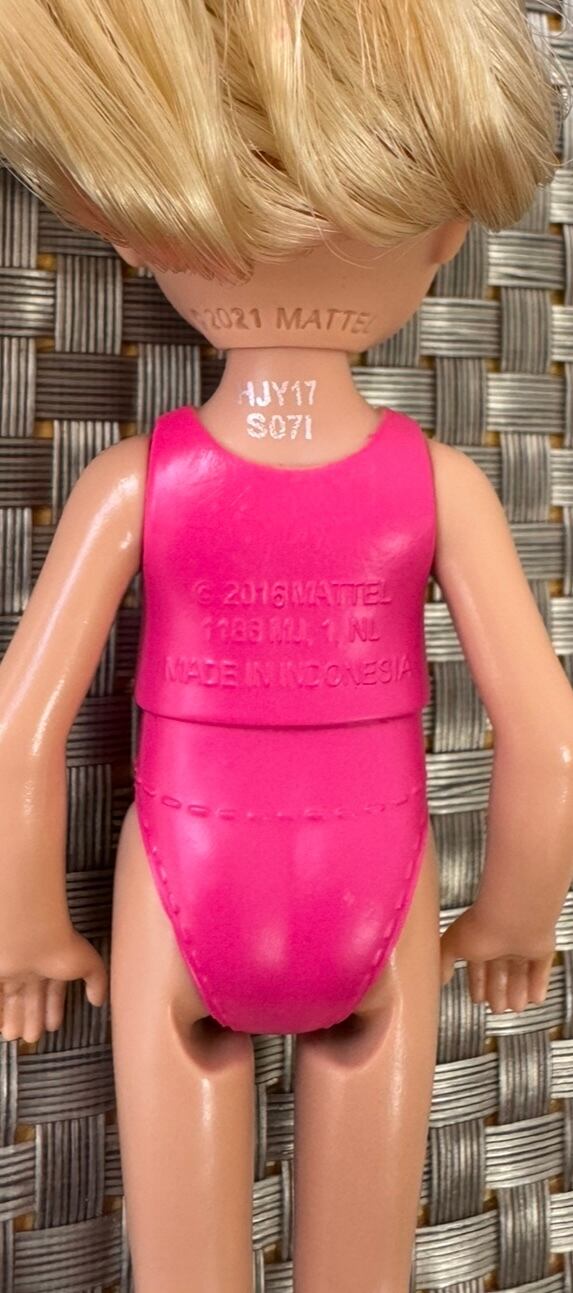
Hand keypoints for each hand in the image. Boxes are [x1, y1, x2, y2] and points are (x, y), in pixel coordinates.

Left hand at [0, 927, 107, 1042]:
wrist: (30, 935)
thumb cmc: (61, 947)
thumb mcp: (89, 965)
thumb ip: (97, 982)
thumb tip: (98, 1000)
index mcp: (55, 964)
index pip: (53, 990)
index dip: (53, 1008)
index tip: (52, 1027)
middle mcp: (33, 966)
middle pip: (31, 997)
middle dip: (32, 1017)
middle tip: (31, 1038)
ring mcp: (12, 970)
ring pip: (12, 998)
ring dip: (14, 1017)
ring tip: (12, 1037)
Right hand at [440, 906, 554, 1012]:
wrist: (512, 916)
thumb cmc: (480, 926)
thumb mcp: (452, 945)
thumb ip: (443, 962)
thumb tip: (438, 978)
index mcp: (478, 940)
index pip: (477, 966)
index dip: (477, 983)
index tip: (477, 998)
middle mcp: (499, 943)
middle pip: (499, 972)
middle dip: (498, 991)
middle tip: (498, 1009)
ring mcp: (521, 945)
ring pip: (519, 973)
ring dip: (517, 991)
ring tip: (516, 1008)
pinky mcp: (540, 949)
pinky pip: (540, 969)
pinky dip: (538, 984)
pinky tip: (536, 998)